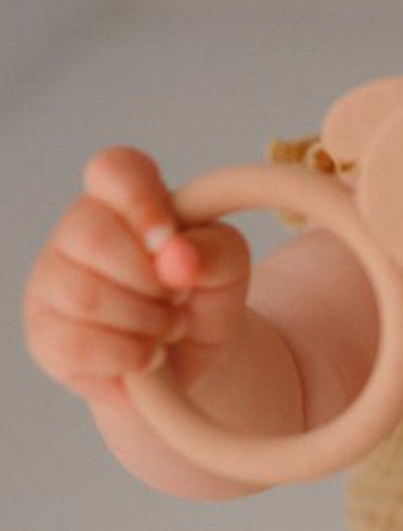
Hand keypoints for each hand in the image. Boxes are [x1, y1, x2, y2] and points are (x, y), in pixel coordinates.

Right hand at [22, 145, 253, 409]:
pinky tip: (147, 354)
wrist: (197, 360)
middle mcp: (75, 231)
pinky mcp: (45, 335)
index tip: (170, 240)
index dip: (140, 202)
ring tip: (169, 328)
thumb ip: (216, 249)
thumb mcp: (229, 267)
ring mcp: (51, 282)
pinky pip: (79, 345)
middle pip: (93, 236)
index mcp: (121, 198)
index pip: (113, 169)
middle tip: (178, 299)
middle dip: (151, 280)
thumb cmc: (204, 298)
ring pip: (85, 296)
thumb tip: (178, 257)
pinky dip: (130, 356)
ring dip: (147, 322)